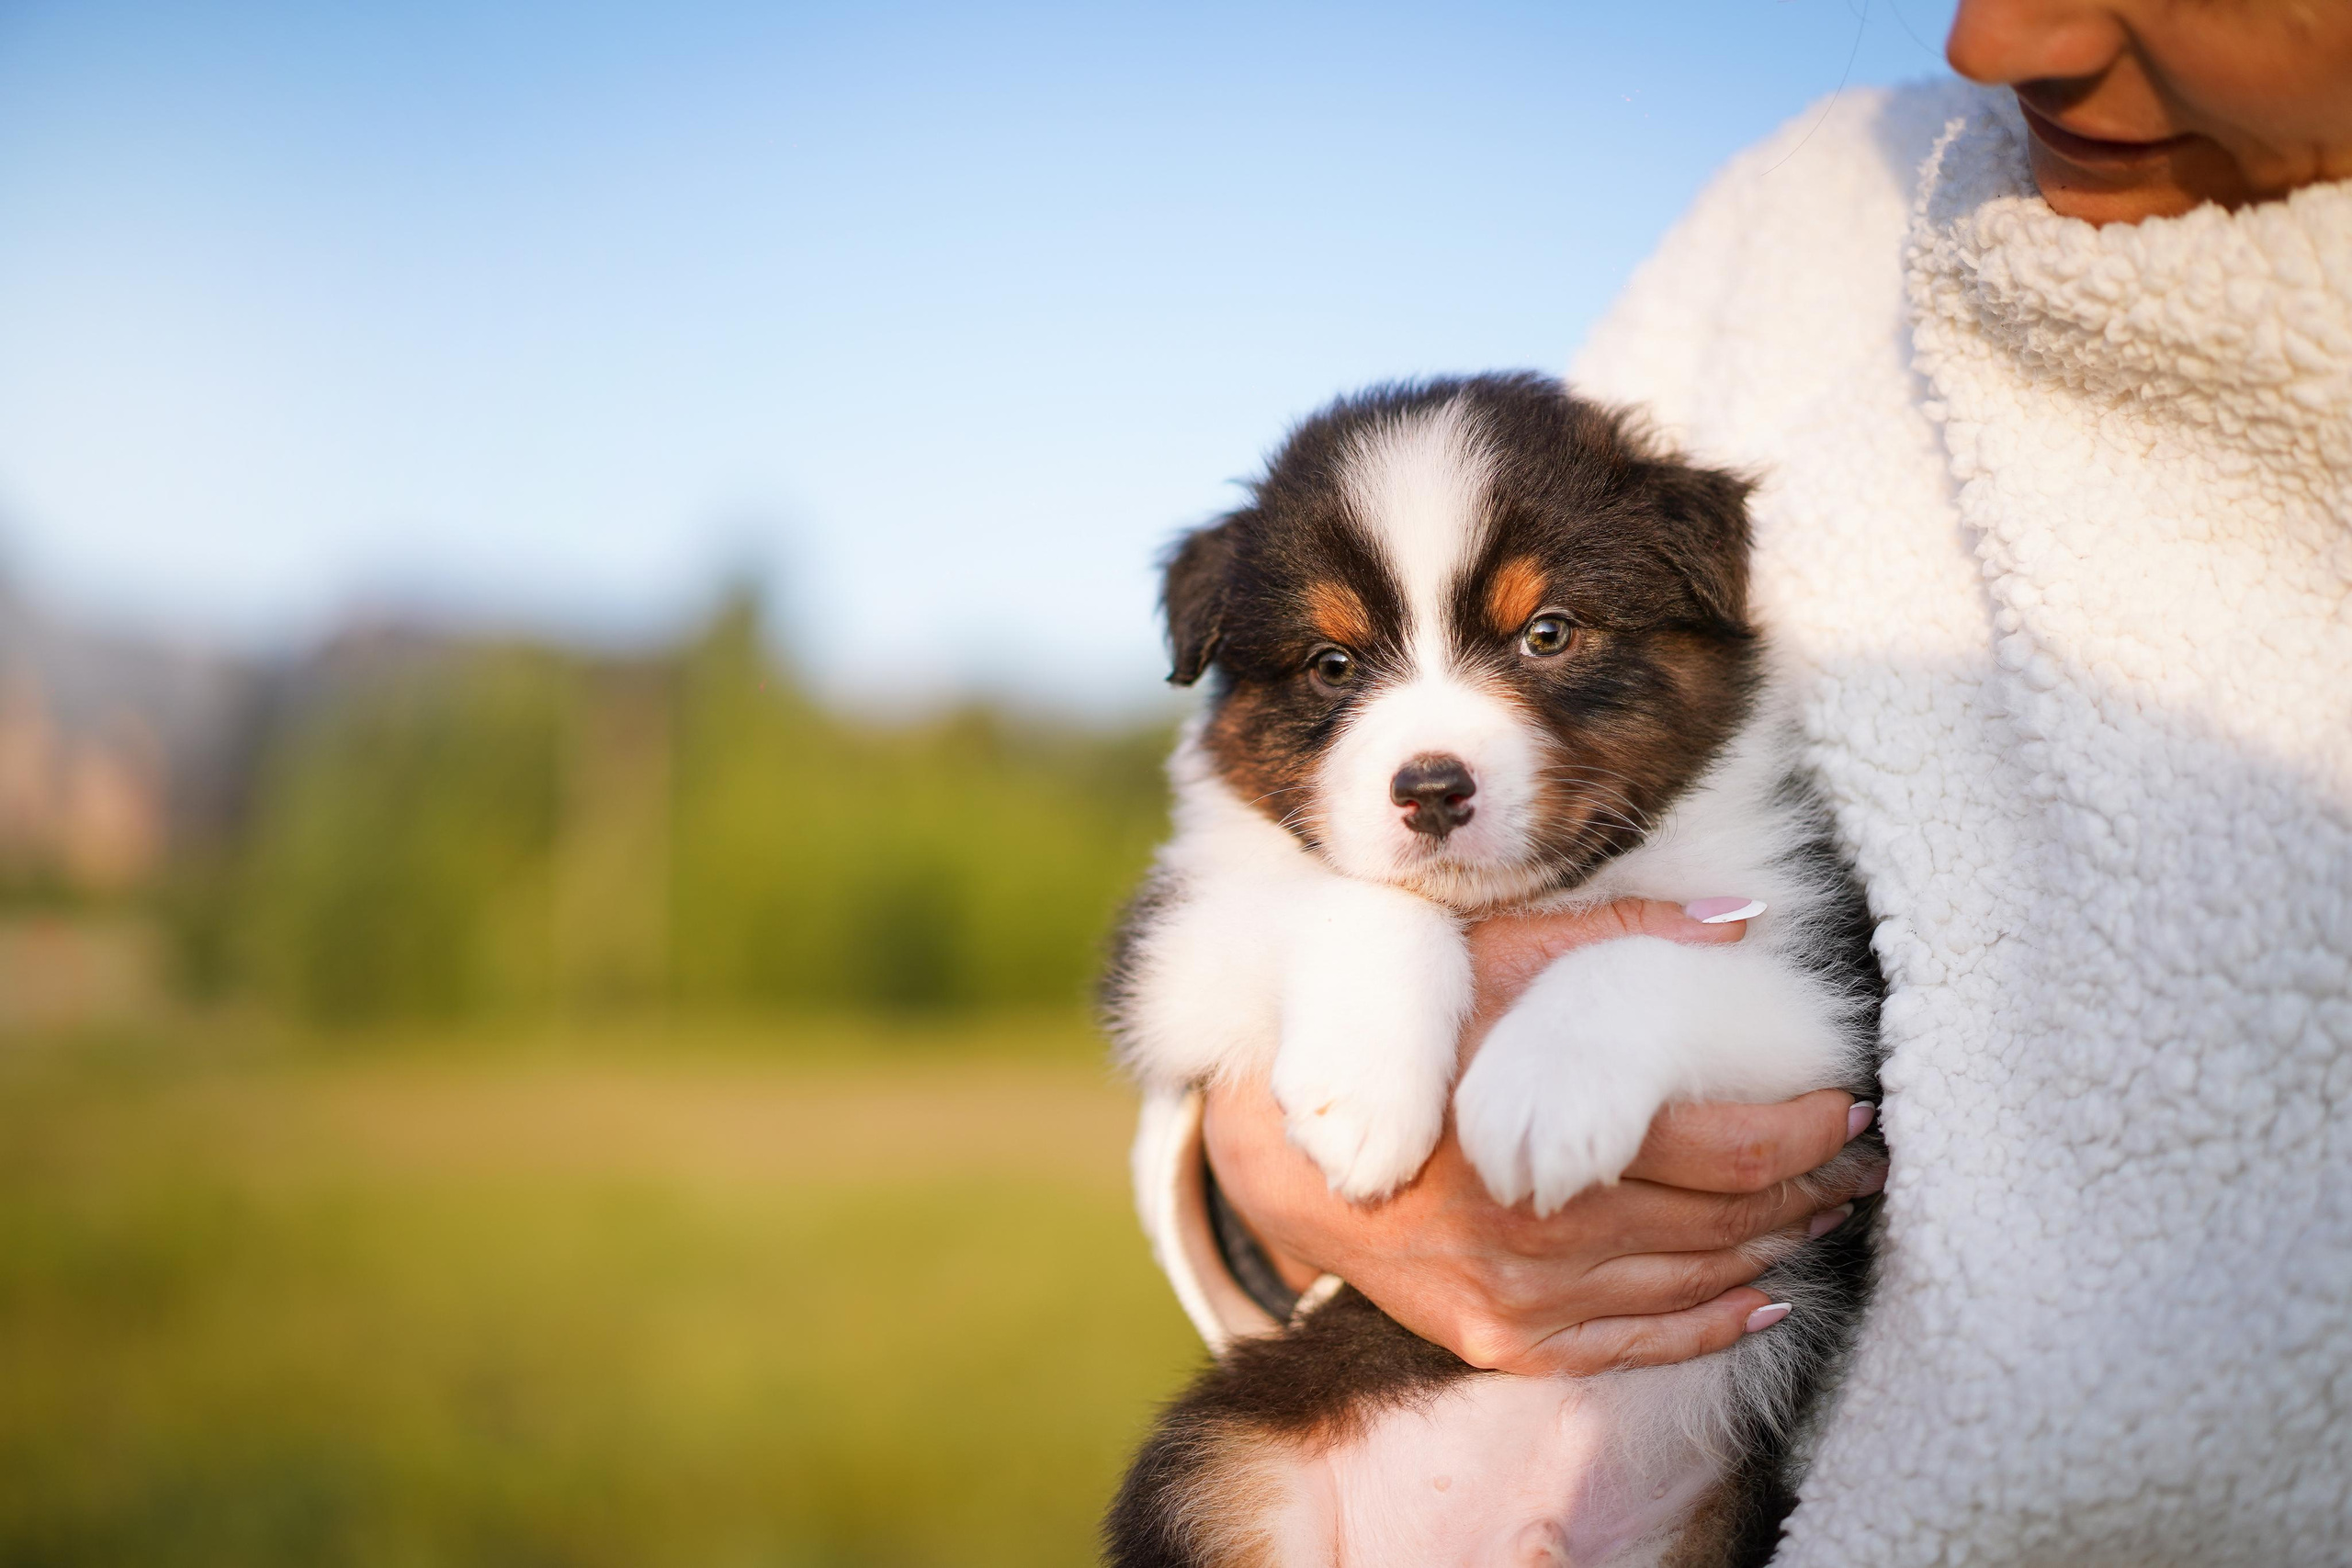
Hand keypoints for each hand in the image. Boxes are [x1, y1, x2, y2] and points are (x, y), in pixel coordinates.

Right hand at [1200, 899, 1885, 1375]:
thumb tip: (1739, 919)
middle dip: (1809, 1192)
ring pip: (1689, 1287)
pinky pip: (1633, 1346)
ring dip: (1773, 1251)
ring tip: (1823, 1212)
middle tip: (1861, 1163)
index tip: (1849, 1107)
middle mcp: (1542, 1235)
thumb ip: (1611, 936)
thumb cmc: (1400, 1039)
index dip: (1805, 1134)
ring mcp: (1521, 1300)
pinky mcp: (1501, 1341)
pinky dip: (1708, 1325)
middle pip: (1725, 1226)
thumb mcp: (1489, 960)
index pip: (1725, 1152)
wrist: (1287, 1154)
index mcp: (1551, 1136)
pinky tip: (1759, 1295)